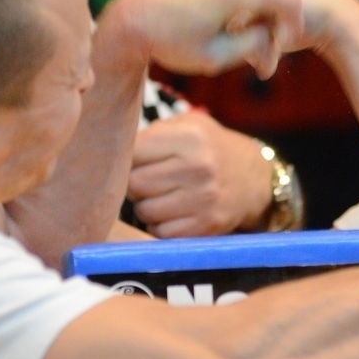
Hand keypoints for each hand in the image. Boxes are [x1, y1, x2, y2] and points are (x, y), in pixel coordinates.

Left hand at [99, 0, 305, 78]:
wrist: (127, 19)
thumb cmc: (169, 42)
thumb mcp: (215, 58)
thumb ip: (252, 46)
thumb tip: (272, 38)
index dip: (294, 24)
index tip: (286, 45)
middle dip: (276, 22)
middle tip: (266, 54)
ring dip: (259, 14)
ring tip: (244, 46)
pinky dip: (242, 5)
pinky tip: (226, 31)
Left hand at [127, 111, 273, 237]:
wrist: (253, 179)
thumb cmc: (207, 149)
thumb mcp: (187, 126)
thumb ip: (150, 134)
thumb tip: (105, 154)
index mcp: (190, 137)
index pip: (132, 153)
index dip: (128, 158)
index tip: (138, 159)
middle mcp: (199, 168)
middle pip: (135, 184)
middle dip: (136, 183)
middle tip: (151, 178)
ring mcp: (204, 200)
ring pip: (145, 211)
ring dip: (148, 205)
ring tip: (165, 194)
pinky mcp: (206, 227)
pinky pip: (161, 232)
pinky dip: (161, 225)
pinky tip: (175, 212)